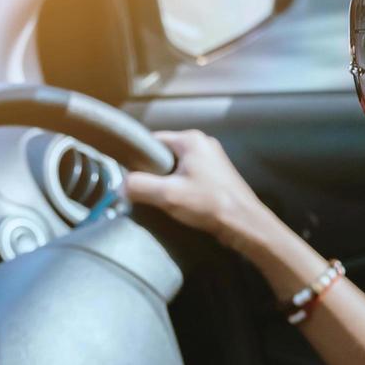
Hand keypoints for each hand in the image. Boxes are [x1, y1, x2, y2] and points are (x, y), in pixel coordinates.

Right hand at [123, 130, 273, 253]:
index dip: (138, 158)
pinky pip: (189, 176)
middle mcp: (203, 144)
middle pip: (164, 154)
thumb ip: (139, 187)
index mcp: (191, 140)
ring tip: (163, 199)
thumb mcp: (167, 195)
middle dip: (153, 173)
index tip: (131, 176)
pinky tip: (179, 203)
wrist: (245, 224)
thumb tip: (119, 186)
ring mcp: (212, 160)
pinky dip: (181, 188)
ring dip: (168, 182)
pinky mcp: (217, 176)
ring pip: (177, 167)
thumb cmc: (209, 204)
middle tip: (147, 192)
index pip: (153, 141)